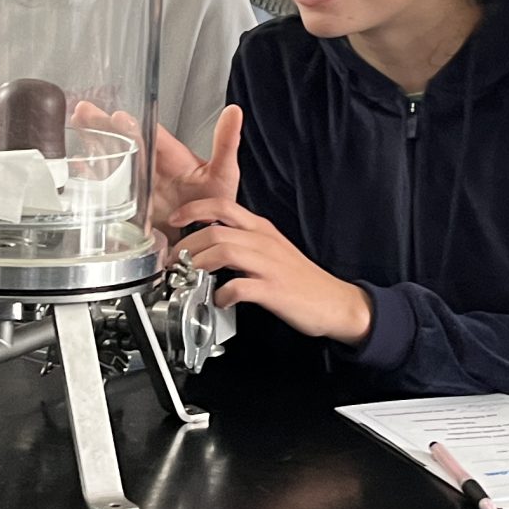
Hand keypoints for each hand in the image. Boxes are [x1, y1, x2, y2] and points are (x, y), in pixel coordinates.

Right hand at [81, 101, 241, 235]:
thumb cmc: (215, 202)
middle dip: (102, 125)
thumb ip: (226, 144)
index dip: (134, 126)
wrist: (204, 237)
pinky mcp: (129, 205)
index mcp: (170, 155)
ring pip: (111, 158)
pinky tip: (77, 167)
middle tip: (83, 111)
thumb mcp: (224, 173)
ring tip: (75, 125)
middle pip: (123, 140)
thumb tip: (235, 112)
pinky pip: (106, 188)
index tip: (119, 117)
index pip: (149, 135)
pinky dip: (91, 178)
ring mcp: (138, 184)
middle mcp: (151, 166)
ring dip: (93, 142)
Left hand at [174, 195, 372, 343]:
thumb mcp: (269, 250)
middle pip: (215, 230)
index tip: (174, 219)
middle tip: (175, 261)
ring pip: (224, 251)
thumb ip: (242, 243)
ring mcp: (269, 265)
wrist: (335, 301)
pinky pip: (240, 287)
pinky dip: (223, 294)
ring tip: (189, 277)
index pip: (222, 206)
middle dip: (187, 245)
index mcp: (260, 229)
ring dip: (199, 264)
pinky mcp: (274, 290)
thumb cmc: (298, 278)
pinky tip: (219, 300)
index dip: (193, 209)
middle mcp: (263, 242)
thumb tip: (208, 245)